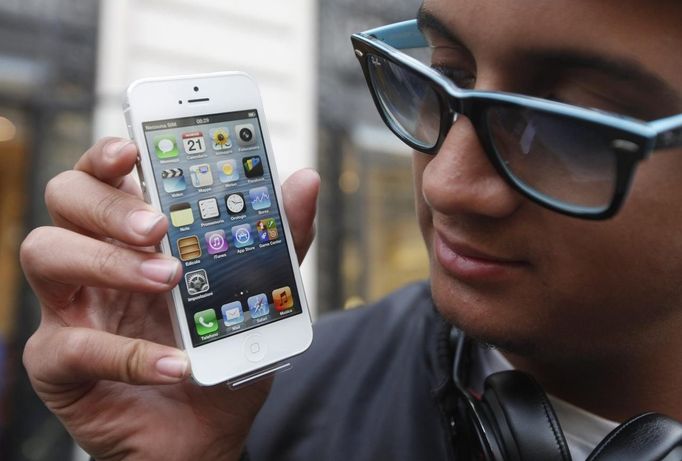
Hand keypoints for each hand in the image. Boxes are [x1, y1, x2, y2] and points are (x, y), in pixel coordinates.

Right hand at [20, 138, 319, 460]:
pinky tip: (176, 364)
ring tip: (168, 280)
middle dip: (109, 203)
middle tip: (159, 226)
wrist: (208, 429)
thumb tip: (305, 179)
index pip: (107, 173)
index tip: (134, 149)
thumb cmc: (221, 349)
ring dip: (108, 261)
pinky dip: (128, 354)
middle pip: (66, 197)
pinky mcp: (59, 364)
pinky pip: (72, 346)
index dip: (110, 153)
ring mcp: (71, 308)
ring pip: (45, 252)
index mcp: (135, 234)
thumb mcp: (260, 290)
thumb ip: (279, 238)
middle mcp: (95, 260)